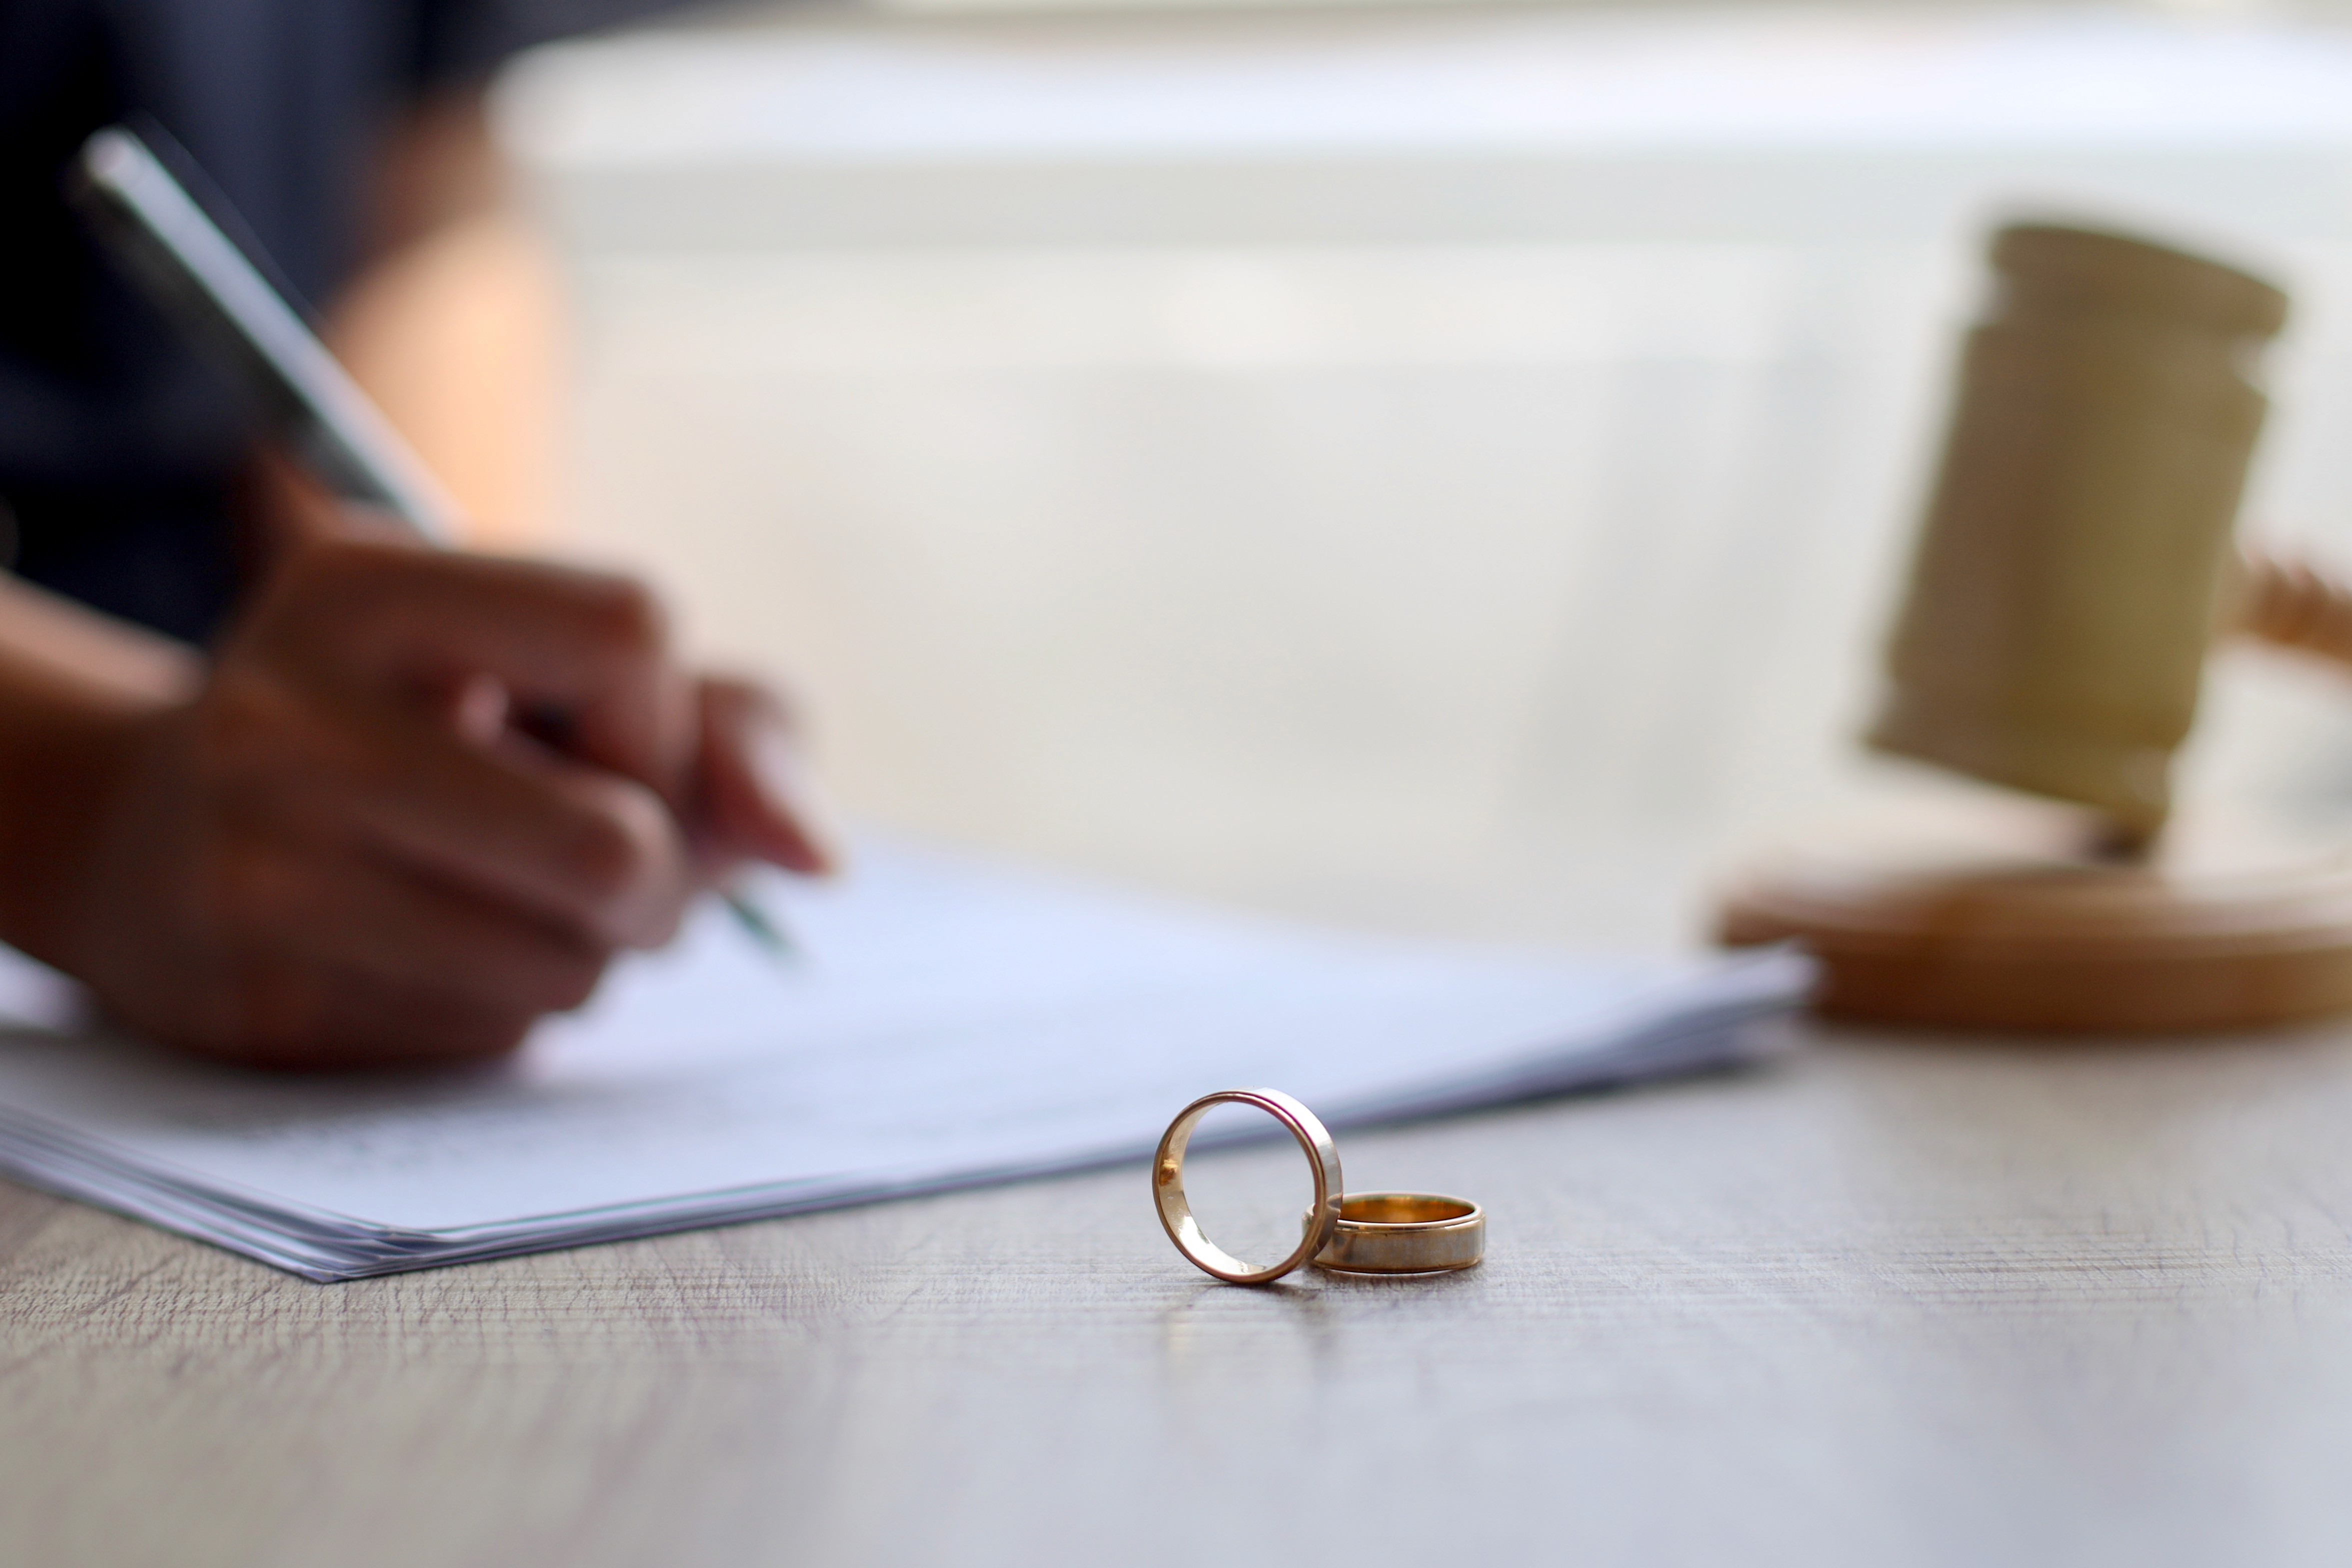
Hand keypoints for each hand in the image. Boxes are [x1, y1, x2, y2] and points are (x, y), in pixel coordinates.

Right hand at [46, 534, 833, 1068]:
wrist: (161, 842)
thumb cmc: (435, 739)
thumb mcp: (577, 679)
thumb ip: (738, 732)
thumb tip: (814, 861)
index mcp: (363, 586)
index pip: (631, 630)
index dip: (664, 715)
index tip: (613, 745)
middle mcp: (284, 717)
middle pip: (611, 843)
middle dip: (659, 882)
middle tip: (612, 872)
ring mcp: (254, 869)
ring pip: (566, 967)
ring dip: (587, 957)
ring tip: (505, 904)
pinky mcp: (255, 1005)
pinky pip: (486, 1041)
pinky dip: (502, 1012)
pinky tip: (427, 956)